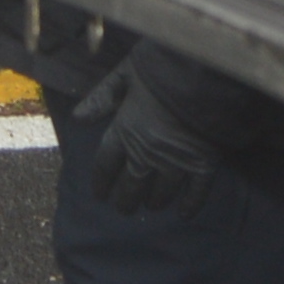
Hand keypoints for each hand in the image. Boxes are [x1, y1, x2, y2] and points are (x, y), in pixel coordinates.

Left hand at [90, 79, 221, 218]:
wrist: (206, 75)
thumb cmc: (162, 69)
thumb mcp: (125, 75)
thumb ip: (102, 97)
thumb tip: (77, 118)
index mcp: (125, 132)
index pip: (106, 164)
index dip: (101, 181)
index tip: (99, 194)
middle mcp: (147, 154)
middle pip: (131, 185)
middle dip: (125, 199)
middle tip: (123, 209)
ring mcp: (176, 163)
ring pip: (161, 193)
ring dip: (154, 202)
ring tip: (150, 206)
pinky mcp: (204, 165)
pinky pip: (195, 193)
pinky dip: (189, 205)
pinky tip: (184, 214)